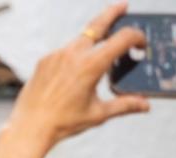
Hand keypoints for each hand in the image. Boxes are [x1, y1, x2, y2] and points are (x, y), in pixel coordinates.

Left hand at [7, 2, 149, 149]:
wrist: (29, 128)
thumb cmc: (63, 123)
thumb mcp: (98, 114)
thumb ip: (124, 105)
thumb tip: (145, 105)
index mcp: (91, 65)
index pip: (122, 38)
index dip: (137, 37)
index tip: (141, 44)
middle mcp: (74, 54)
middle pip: (98, 23)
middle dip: (113, 12)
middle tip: (123, 5)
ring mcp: (57, 55)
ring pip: (80, 39)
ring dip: (93, 39)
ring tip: (101, 45)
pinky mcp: (45, 60)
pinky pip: (64, 52)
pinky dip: (74, 55)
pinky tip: (74, 72)